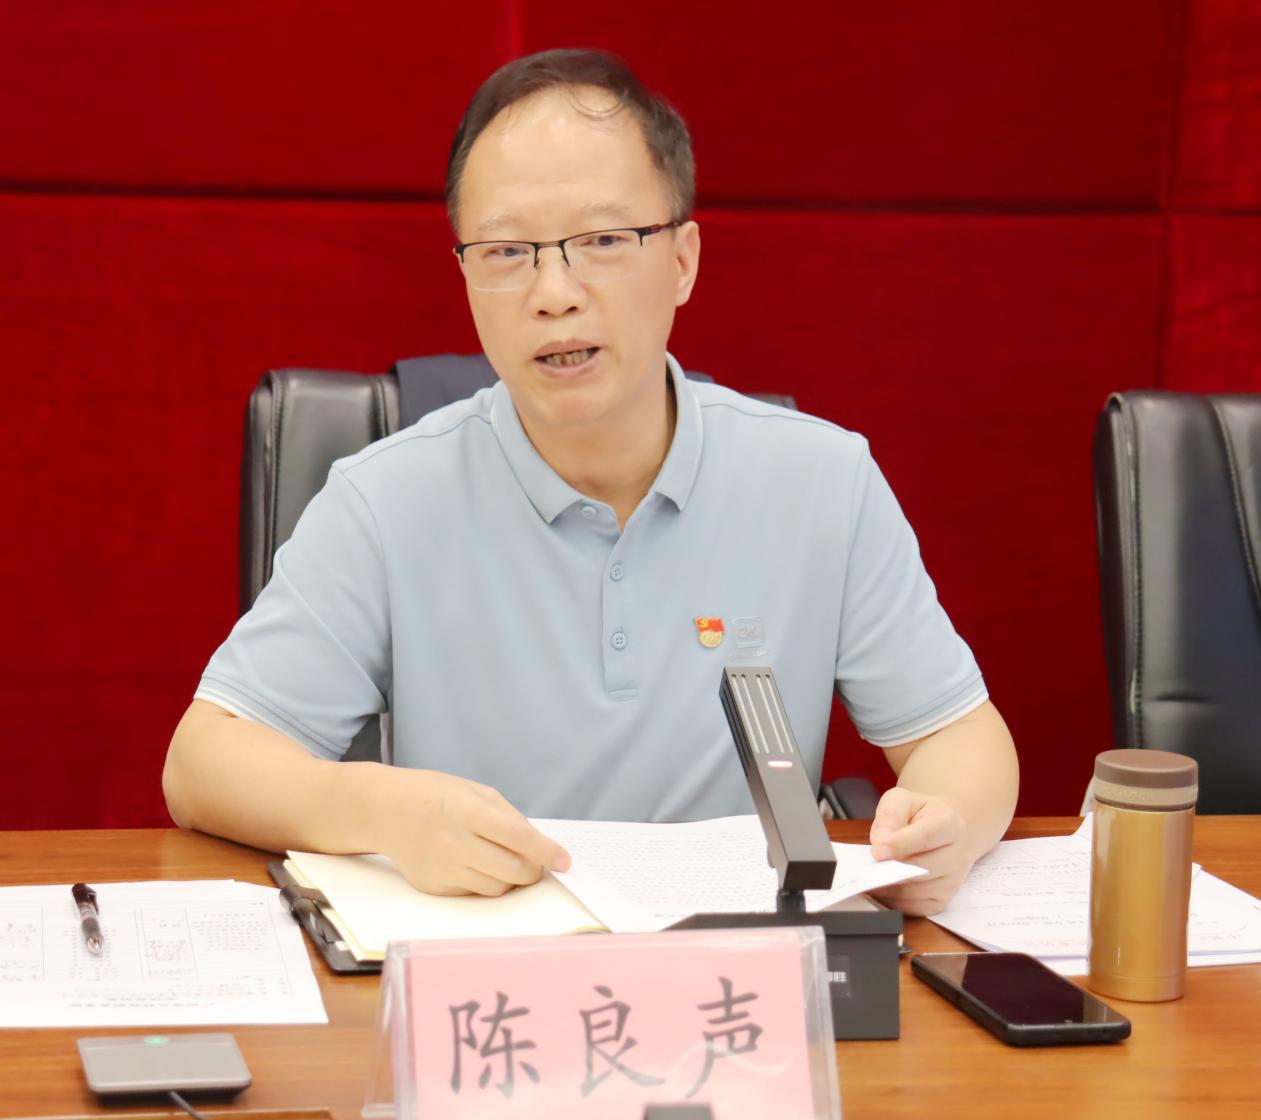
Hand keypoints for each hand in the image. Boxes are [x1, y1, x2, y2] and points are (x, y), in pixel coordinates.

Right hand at [375, 769, 570, 896]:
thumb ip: (508, 816)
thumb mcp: (475, 791)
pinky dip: (485, 882)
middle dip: (534, 871)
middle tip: (537, 864)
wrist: (386, 811)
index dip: (546, 851)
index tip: (565, 861)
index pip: (517, 837)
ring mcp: (443, 869)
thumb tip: (537, 845)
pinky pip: (474, 893)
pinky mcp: (434, 887)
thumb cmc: (436, 795)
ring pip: (496, 888)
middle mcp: (455, 843)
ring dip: (511, 879)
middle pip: (512, 870)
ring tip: (505, 861)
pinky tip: (476, 864)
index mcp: (469, 812)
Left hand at [865, 787, 973, 915]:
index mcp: (949, 823)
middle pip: (921, 869)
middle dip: (890, 870)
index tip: (877, 851)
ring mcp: (952, 880)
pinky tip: (881, 889)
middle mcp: (957, 854)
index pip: (926, 836)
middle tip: (866, 868)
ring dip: (889, 888)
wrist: (946, 832)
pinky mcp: (943, 900)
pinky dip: (896, 902)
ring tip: (868, 878)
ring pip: (917, 892)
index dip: (900, 845)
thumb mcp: (902, 801)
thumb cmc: (921, 815)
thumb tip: (880, 842)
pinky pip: (917, 908)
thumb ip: (890, 816)